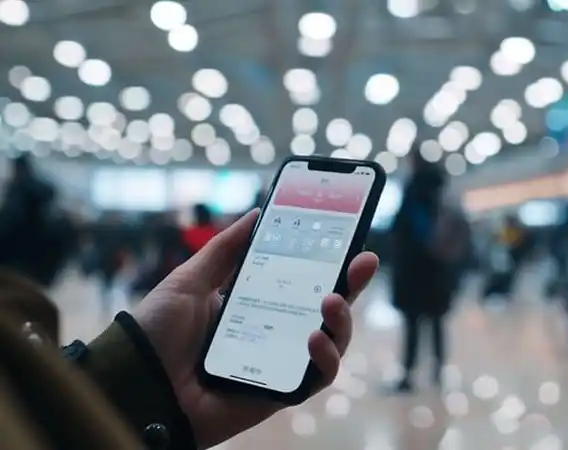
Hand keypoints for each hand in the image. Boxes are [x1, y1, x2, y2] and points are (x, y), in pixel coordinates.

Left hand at [131, 209, 378, 447]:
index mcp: (256, 304)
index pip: (303, 281)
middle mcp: (273, 332)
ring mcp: (280, 363)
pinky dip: (325, 358)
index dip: (330, 262)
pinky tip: (314, 338)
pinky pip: (317, 377)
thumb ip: (225, 249)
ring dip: (342, 320)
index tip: (348, 239)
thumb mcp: (189, 279)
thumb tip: (258, 214)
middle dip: (352, 284)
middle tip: (364, 261)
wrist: (137, 384)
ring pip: (332, 342)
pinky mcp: (280, 393)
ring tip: (331, 301)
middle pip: (326, 309)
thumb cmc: (157, 333)